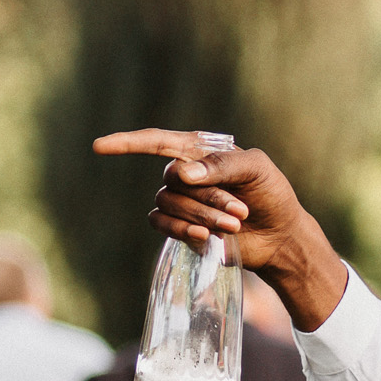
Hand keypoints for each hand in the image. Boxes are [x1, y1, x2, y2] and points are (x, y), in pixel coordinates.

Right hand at [92, 129, 346, 330]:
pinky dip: (183, 230)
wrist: (280, 236)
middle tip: (241, 211)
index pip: (158, 142)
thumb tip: (183, 173)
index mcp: (201, 152)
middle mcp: (185, 175)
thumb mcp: (257, 170)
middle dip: (208, 198)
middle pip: (174, 180)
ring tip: (234, 224)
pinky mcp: (180, 226)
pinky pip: (162, 224)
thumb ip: (222, 165)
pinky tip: (208, 238)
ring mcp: (181, 201)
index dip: (128, 143)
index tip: (99, 146)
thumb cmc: (272, 196)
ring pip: (168, 203)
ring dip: (202, 216)